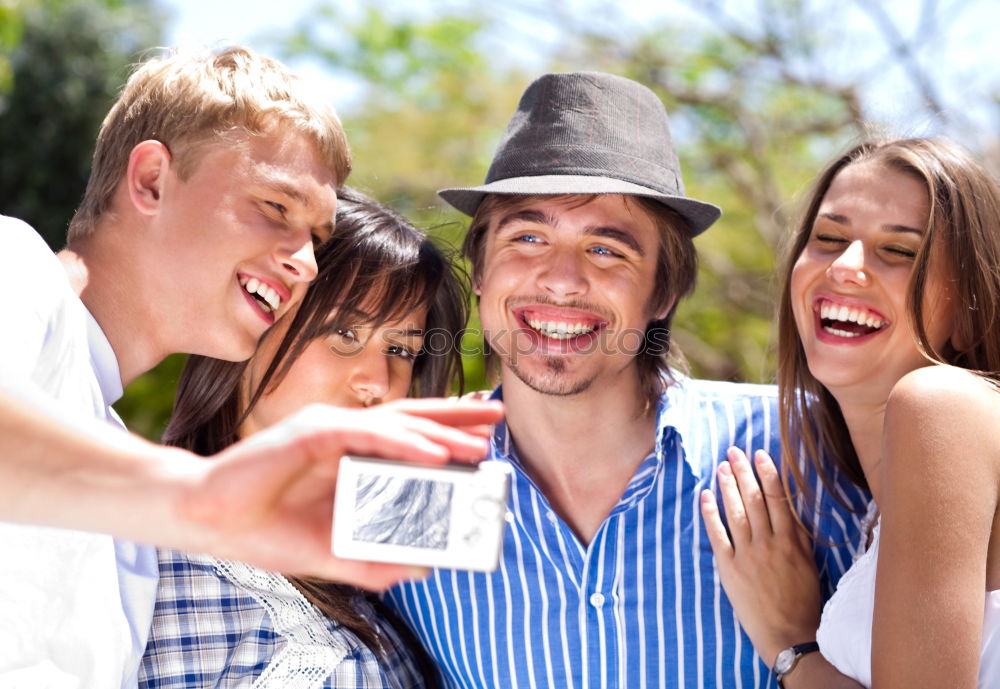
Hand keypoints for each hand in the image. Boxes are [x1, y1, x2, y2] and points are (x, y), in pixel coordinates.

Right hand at [171, 399, 503, 588]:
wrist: (211, 521)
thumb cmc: (266, 530)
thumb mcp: (332, 554)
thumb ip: (376, 559)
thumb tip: (425, 568)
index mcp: (351, 457)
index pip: (409, 438)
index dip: (447, 433)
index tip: (485, 439)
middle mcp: (346, 436)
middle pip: (412, 421)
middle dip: (457, 420)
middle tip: (498, 418)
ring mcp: (330, 429)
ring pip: (397, 424)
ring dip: (441, 433)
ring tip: (480, 446)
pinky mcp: (312, 432)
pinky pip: (369, 433)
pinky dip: (404, 441)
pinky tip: (436, 452)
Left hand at [700, 447, 820, 665]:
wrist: (788, 634)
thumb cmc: (802, 599)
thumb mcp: (809, 562)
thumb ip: (798, 534)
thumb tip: (789, 505)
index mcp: (791, 541)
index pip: (778, 499)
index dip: (767, 473)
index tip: (759, 454)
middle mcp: (769, 544)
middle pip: (754, 500)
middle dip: (743, 472)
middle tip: (734, 451)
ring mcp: (747, 555)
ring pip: (736, 513)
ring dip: (727, 486)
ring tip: (721, 466)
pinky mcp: (729, 568)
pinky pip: (717, 535)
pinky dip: (710, 514)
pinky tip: (705, 495)